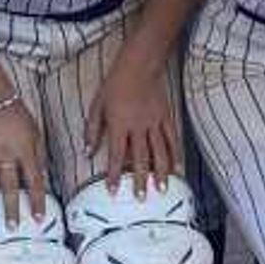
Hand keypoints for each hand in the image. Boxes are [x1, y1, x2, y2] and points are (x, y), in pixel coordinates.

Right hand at [0, 88, 51, 215]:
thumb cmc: (16, 113)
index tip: (39, 219)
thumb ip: (38, 153)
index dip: (38, 201)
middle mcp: (5, 155)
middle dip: (10, 208)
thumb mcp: (35, 131)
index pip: (35, 181)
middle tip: (12, 229)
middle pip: (8, 187)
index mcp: (25, 152)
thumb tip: (42, 173)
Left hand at [86, 55, 185, 185]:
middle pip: (140, 159)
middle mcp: (138, 127)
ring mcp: (155, 123)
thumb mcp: (97, 106)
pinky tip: (176, 166)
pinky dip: (175, 154)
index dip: (113, 174)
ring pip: (160, 152)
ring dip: (161, 173)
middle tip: (141, 197)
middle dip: (140, 180)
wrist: (139, 66)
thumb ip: (92, 130)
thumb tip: (88, 151)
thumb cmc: (115, 84)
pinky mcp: (166, 117)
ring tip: (162, 188)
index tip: (112, 190)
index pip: (115, 155)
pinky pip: (172, 139)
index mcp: (119, 125)